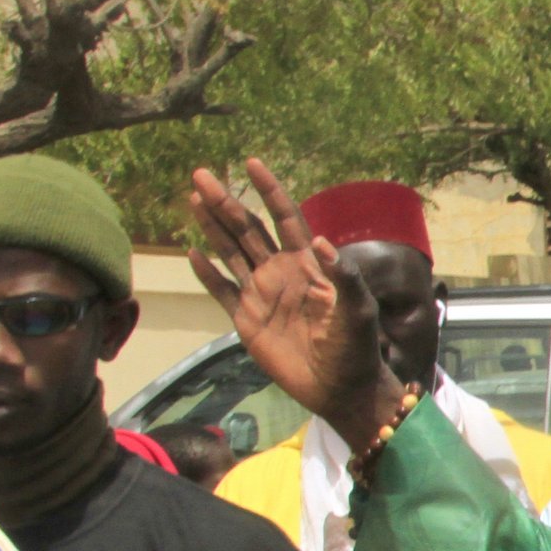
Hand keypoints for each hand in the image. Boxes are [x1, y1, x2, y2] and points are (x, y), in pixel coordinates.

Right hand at [187, 159, 400, 452]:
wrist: (340, 388)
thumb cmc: (356, 348)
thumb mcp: (358, 311)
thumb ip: (344, 277)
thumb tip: (319, 241)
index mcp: (308, 264)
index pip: (285, 218)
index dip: (269, 191)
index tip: (252, 163)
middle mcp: (281, 272)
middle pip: (248, 229)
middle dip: (227, 201)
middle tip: (202, 174)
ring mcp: (261, 293)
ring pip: (231, 251)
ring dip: (212, 226)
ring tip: (194, 198)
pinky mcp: (246, 319)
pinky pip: (221, 290)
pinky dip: (207, 273)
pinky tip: (192, 252)